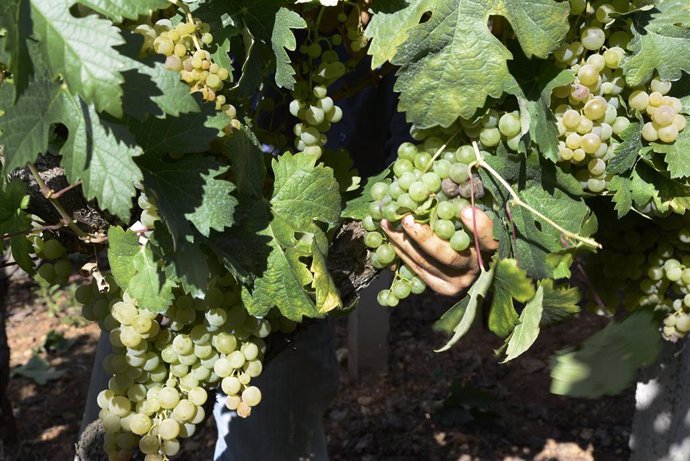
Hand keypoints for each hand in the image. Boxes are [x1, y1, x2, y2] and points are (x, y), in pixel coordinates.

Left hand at [381, 206, 497, 296]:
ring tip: (387, 223)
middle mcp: (475, 268)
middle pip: (449, 256)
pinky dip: (402, 252)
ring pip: (427, 263)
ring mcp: (458, 282)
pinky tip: (391, 236)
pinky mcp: (442, 288)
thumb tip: (445, 182)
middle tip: (406, 219)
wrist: (469, 266)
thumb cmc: (469, 231)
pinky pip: (417, 270)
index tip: (465, 210)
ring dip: (403, 242)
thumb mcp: (471, 217)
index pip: (488, 239)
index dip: (479, 227)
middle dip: (424, 238)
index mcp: (490, 249)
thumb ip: (462, 205)